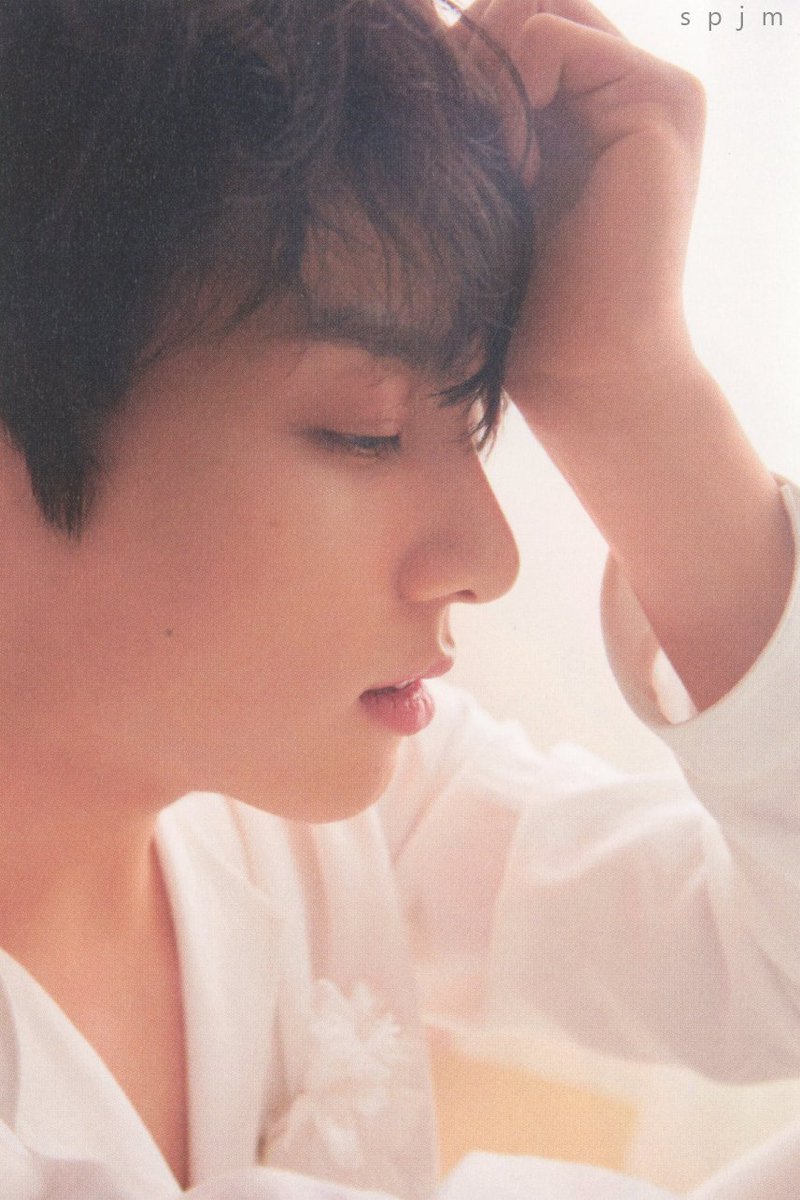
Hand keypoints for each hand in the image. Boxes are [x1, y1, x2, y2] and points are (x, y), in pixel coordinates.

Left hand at [458, 0, 706, 390]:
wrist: (584, 367)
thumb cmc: (523, 303)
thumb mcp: (483, 191)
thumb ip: (471, 113)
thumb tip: (407, 42)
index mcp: (582, 105)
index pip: (501, 26)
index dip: (453, 63)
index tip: (431, 139)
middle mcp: (620, 86)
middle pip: (513, 6)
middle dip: (464, 61)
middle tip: (453, 145)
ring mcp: (648, 86)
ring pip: (526, 8)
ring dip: (481, 77)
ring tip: (486, 166)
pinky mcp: (662, 98)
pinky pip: (550, 35)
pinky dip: (509, 90)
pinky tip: (511, 166)